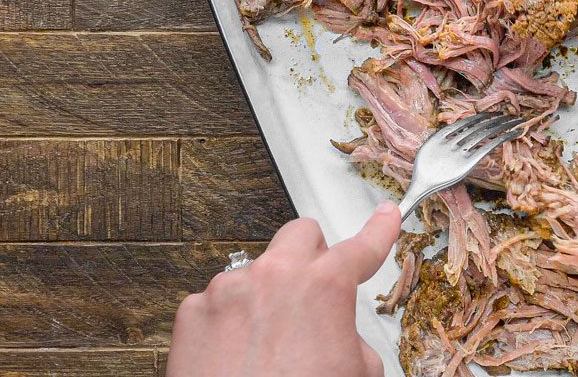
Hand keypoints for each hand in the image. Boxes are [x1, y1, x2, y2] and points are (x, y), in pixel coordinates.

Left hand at [167, 201, 401, 376]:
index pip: (363, 246)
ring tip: (266, 346)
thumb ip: (351, 336)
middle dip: (311, 255)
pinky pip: (216, 303)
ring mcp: (228, 290)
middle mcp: (274, 276)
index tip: (385, 215)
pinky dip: (227, 324)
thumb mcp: (356, 372)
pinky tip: (235, 355)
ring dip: (264, 297)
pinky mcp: (192, 311)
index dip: (379, 229)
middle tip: (313, 286)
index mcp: (324, 286)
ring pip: (255, 273)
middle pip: (300, 235)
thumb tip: (338, 332)